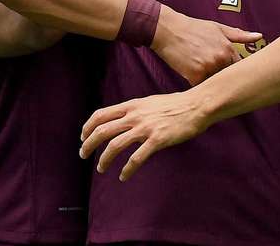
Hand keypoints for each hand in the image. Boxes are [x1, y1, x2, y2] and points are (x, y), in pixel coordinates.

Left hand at [79, 92, 208, 180]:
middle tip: (83, 155)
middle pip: (102, 131)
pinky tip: (123, 176)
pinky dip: (127, 169)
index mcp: (132, 106)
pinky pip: (136, 158)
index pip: (100, 115)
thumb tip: (123, 119)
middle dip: (88, 145)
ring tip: (100, 168)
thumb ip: (135, 110)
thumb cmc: (176, 105)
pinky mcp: (157, 140)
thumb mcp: (149, 102)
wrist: (196, 106)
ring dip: (103, 159)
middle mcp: (135, 116)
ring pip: (114, 146)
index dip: (88, 127)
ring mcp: (145, 128)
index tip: (83, 137)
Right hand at [151, 8, 261, 85]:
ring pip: (216, 84)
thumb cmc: (194, 28)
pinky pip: (201, 88)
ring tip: (209, 81)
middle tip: (225, 82)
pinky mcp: (194, 77)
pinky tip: (196, 81)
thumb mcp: (218, 28)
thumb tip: (259, 36)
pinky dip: (199, 86)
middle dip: (227, 80)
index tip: (239, 76)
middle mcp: (220, 60)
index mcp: (228, 49)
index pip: (240, 67)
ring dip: (213, 84)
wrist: (169, 30)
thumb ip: (239, 34)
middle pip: (229, 78)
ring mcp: (207, 69)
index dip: (239, 73)